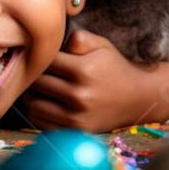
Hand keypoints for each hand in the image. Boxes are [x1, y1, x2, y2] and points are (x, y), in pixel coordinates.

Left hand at [22, 28, 155, 132]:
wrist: (138, 99)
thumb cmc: (114, 68)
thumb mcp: (101, 45)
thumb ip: (78, 38)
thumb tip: (54, 41)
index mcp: (84, 70)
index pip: (44, 61)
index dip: (38, 57)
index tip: (38, 55)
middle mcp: (79, 95)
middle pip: (36, 83)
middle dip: (31, 75)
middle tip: (32, 70)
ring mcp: (77, 116)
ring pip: (34, 105)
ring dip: (30, 95)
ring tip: (36, 87)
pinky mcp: (76, 131)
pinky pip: (42, 123)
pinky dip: (37, 112)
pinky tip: (43, 102)